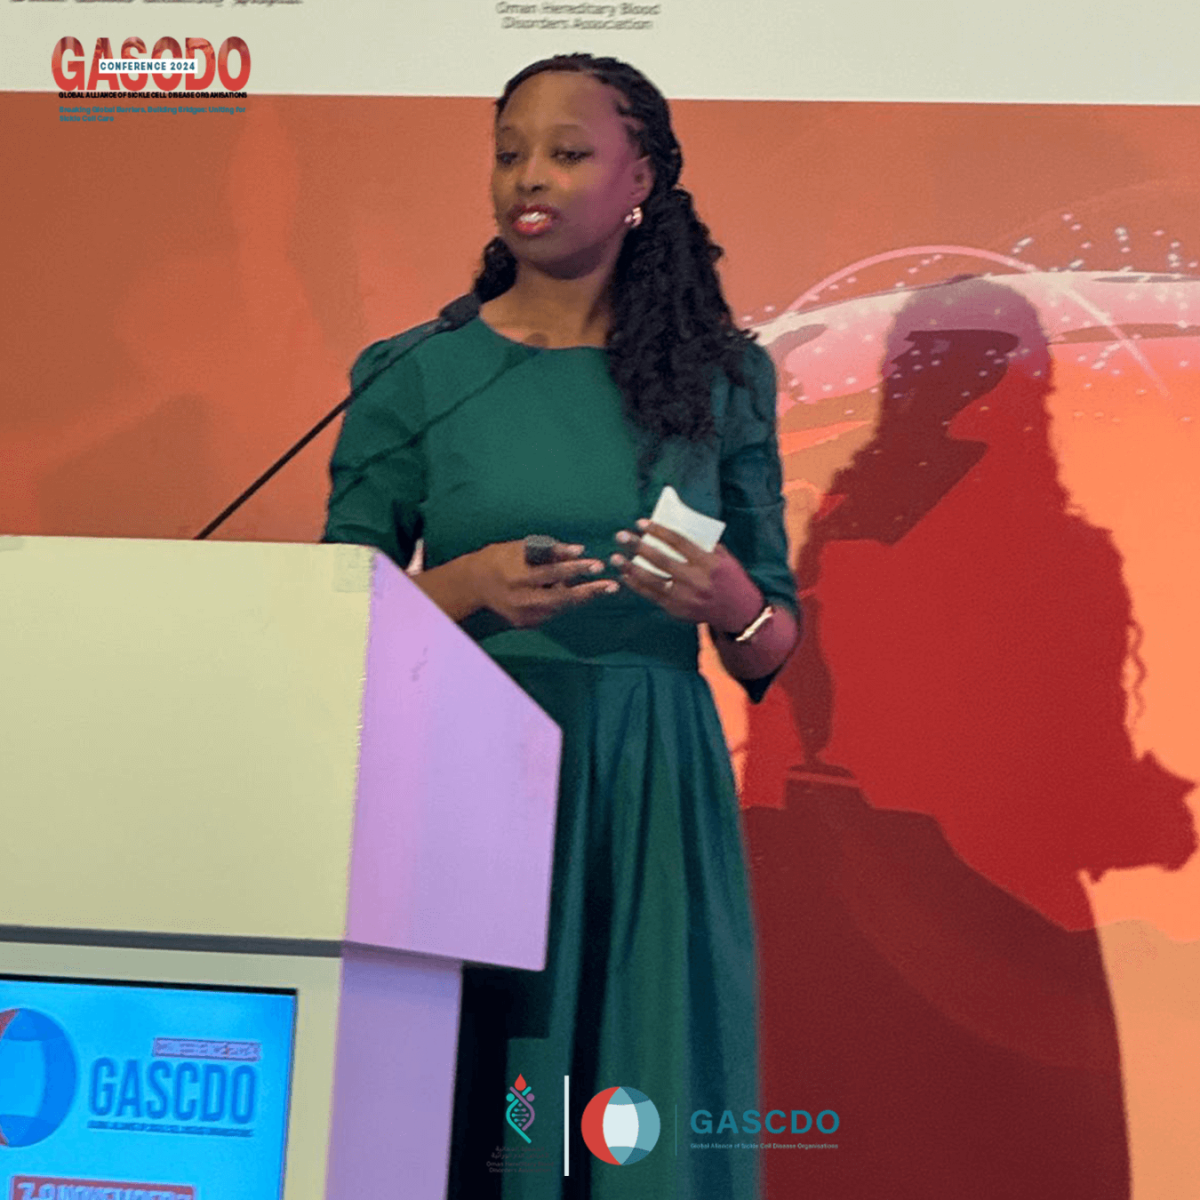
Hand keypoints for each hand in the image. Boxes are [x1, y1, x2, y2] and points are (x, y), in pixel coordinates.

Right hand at [469, 538, 616, 627]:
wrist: (475, 584)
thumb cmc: (500, 558)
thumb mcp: (521, 547)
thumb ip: (550, 550)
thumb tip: (579, 550)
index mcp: (518, 575)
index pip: (552, 573)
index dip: (575, 568)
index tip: (596, 563)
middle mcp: (521, 598)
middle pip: (561, 598)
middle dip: (588, 592)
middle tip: (611, 586)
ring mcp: (523, 615)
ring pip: (560, 608)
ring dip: (580, 598)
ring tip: (600, 588)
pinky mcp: (525, 623)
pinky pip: (552, 613)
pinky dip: (565, 603)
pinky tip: (576, 594)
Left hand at [609, 520, 762, 631]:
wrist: (738, 613)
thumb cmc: (730, 578)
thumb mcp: (724, 558)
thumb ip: (703, 544)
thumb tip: (675, 526)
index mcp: (709, 563)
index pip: (679, 542)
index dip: (659, 531)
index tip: (641, 523)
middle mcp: (696, 580)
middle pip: (661, 560)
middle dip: (639, 547)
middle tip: (621, 536)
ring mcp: (685, 597)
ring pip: (652, 580)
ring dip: (631, 568)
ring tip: (616, 557)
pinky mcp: (677, 610)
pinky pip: (652, 596)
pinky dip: (637, 586)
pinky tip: (625, 576)